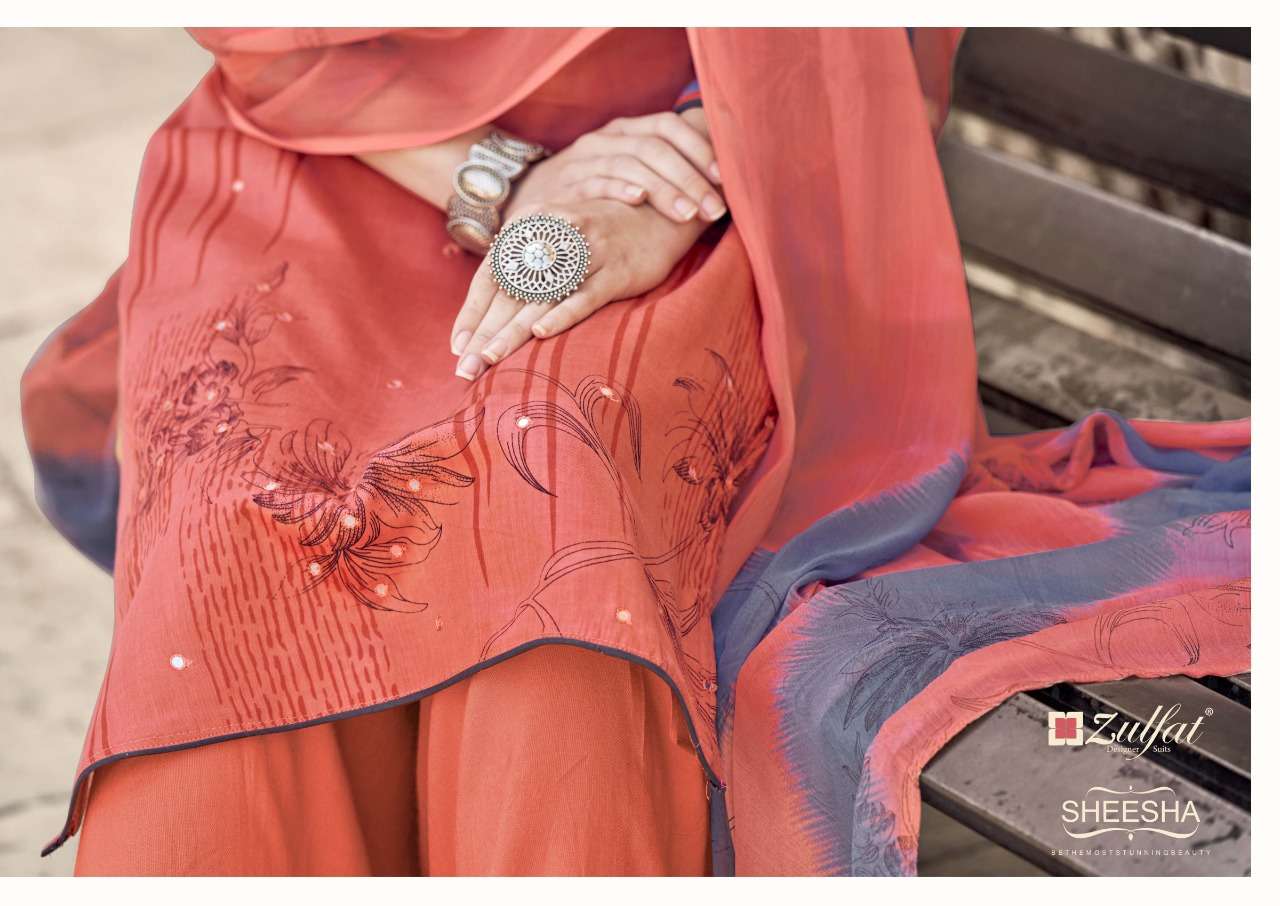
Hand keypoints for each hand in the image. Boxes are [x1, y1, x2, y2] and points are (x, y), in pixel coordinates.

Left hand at [451, 197, 706, 379]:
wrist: (659, 214)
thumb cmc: (600, 234)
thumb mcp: (557, 239)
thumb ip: (528, 267)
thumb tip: (494, 313)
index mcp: (531, 228)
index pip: (491, 277)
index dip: (471, 313)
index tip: (457, 348)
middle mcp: (553, 238)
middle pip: (510, 294)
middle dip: (485, 334)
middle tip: (465, 369)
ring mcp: (586, 253)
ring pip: (540, 298)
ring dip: (513, 332)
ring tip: (489, 359)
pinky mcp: (616, 270)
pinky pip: (584, 295)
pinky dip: (562, 313)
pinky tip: (541, 334)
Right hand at [507, 111, 724, 224]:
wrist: (529, 204)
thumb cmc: (595, 196)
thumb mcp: (626, 174)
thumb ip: (663, 173)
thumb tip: (717, 185)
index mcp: (626, 131)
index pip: (667, 127)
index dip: (698, 149)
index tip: (723, 179)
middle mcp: (605, 139)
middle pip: (654, 149)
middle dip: (690, 179)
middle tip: (714, 209)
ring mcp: (582, 160)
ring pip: (629, 165)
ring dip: (663, 189)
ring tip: (688, 214)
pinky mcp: (565, 185)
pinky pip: (594, 181)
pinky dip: (619, 189)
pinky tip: (640, 200)